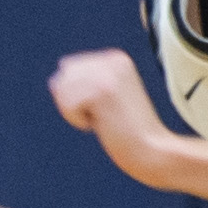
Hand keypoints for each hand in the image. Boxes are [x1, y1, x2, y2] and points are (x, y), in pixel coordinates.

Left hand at [49, 48, 173, 180]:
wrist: (151, 149)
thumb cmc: (127, 131)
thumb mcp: (106, 98)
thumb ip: (84, 82)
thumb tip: (56, 75)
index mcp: (115, 58)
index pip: (69, 68)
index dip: (77, 95)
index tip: (106, 107)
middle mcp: (112, 60)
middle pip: (62, 77)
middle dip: (73, 101)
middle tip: (103, 115)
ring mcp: (108, 73)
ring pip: (62, 90)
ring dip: (75, 112)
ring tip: (103, 119)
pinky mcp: (102, 88)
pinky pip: (67, 105)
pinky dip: (78, 121)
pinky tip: (103, 124)